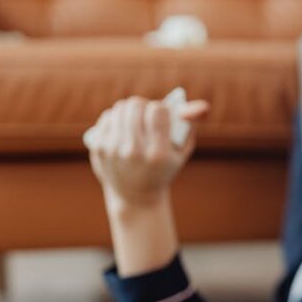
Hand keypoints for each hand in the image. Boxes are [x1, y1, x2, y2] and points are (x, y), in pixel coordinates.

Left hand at [86, 96, 209, 210]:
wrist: (135, 196)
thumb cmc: (163, 168)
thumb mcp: (181, 151)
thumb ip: (191, 125)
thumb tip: (202, 105)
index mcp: (158, 154)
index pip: (157, 110)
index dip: (161, 108)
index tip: (162, 115)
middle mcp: (134, 152)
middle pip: (136, 105)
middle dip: (144, 105)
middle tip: (148, 113)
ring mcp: (113, 150)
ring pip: (120, 108)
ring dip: (130, 110)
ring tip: (136, 119)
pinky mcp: (98, 148)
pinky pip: (107, 117)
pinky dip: (116, 118)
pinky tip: (123, 128)